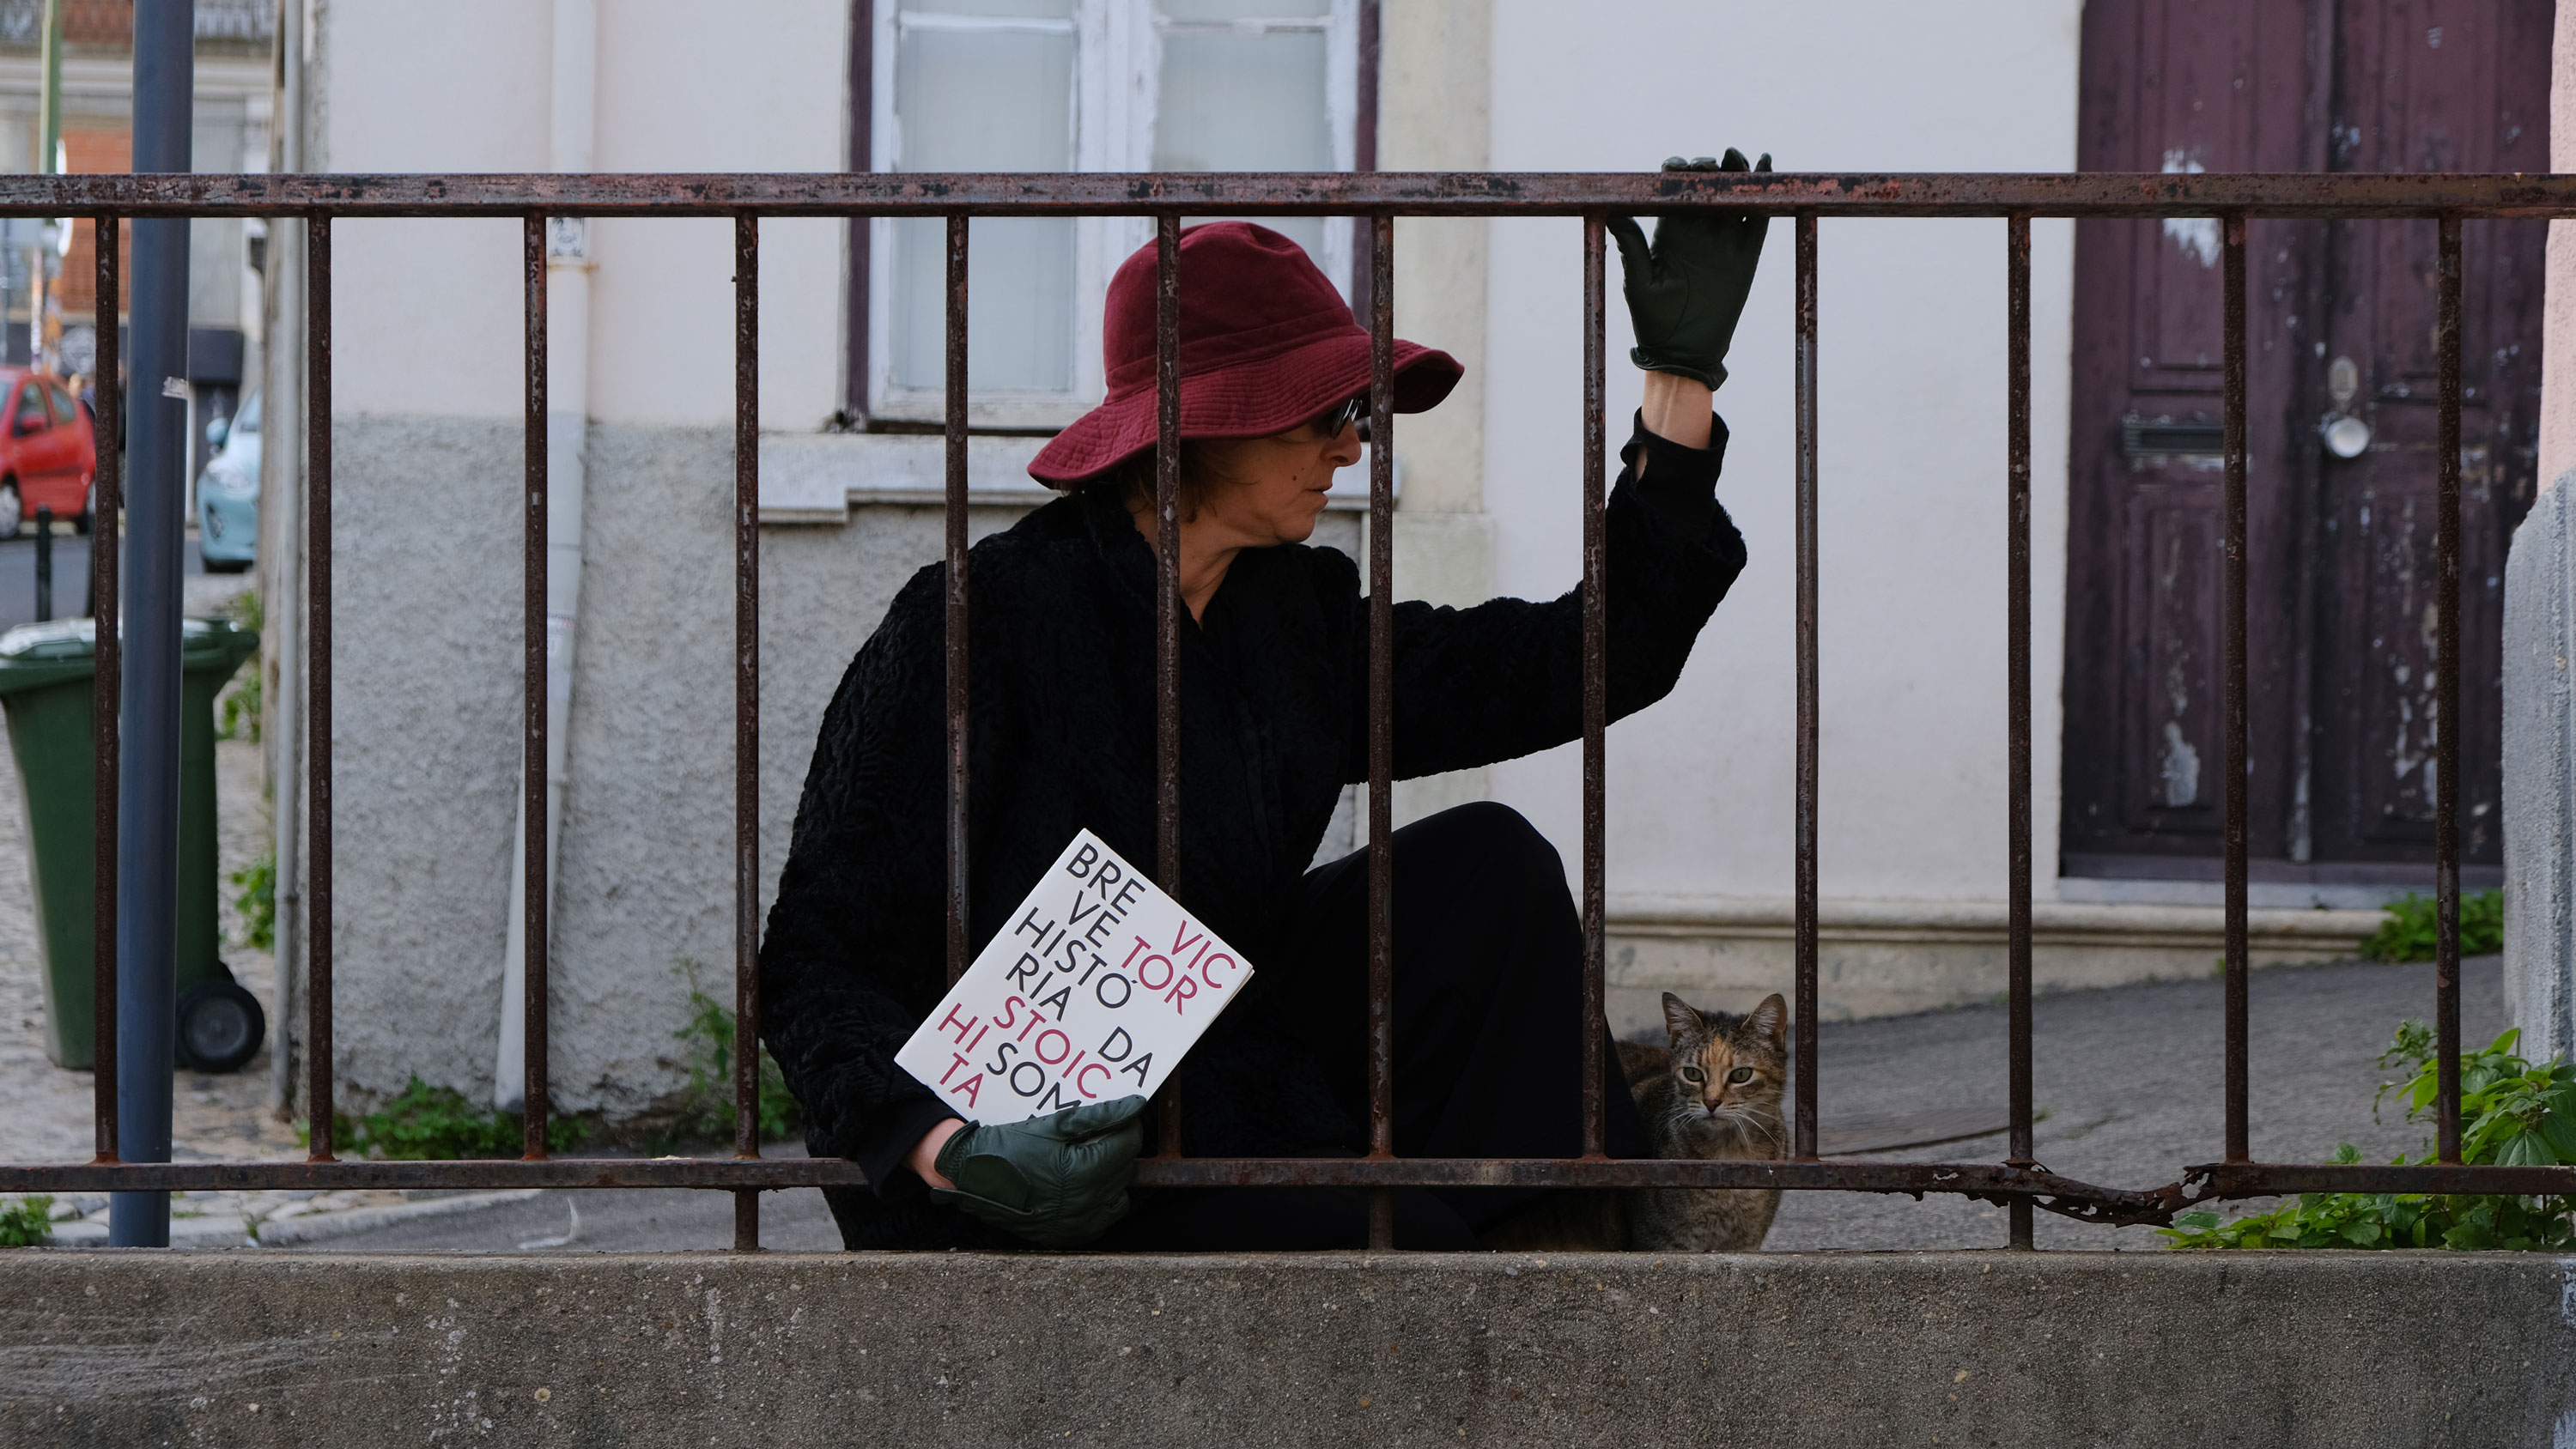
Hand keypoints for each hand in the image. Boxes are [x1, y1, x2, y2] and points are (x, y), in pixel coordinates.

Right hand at [928, 1096, 1148, 1247]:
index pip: (1127, 1145)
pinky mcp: (1066, 1236)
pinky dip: (1098, 1202)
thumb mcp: (1053, 1126)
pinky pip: (1100, 1219)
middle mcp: (1083, 1203)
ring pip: (1118, 1196)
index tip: (1121, 1115)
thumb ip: (1098, 1117)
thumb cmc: (1009, 1148)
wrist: (973, 1176)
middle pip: (1124, 1169)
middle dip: (1117, 1148)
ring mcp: (1075, 1224)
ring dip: (1111, 1176)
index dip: (1127, 1125)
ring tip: (1089, 1160)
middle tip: (1098, 1135)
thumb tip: (1134, 1106)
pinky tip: (1081, 1185)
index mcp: (1082, 1172)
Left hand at [1607, 149, 1772, 389]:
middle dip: (1708, 168)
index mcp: (1669, 231)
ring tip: (1737, 157)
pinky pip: (1758, 218)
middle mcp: (1697, 230)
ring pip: (1733, 196)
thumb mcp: (1640, 283)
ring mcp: (1723, 240)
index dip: (1677, 171)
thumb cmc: (1654, 321)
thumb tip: (1612, 211)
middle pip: (1707, 186)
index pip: (1674, 189)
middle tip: (1710, 165)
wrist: (1685, 353)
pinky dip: (1764, 193)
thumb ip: (1632, 247)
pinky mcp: (1747, 254)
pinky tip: (1767, 168)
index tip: (1677, 168)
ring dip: (1737, 173)